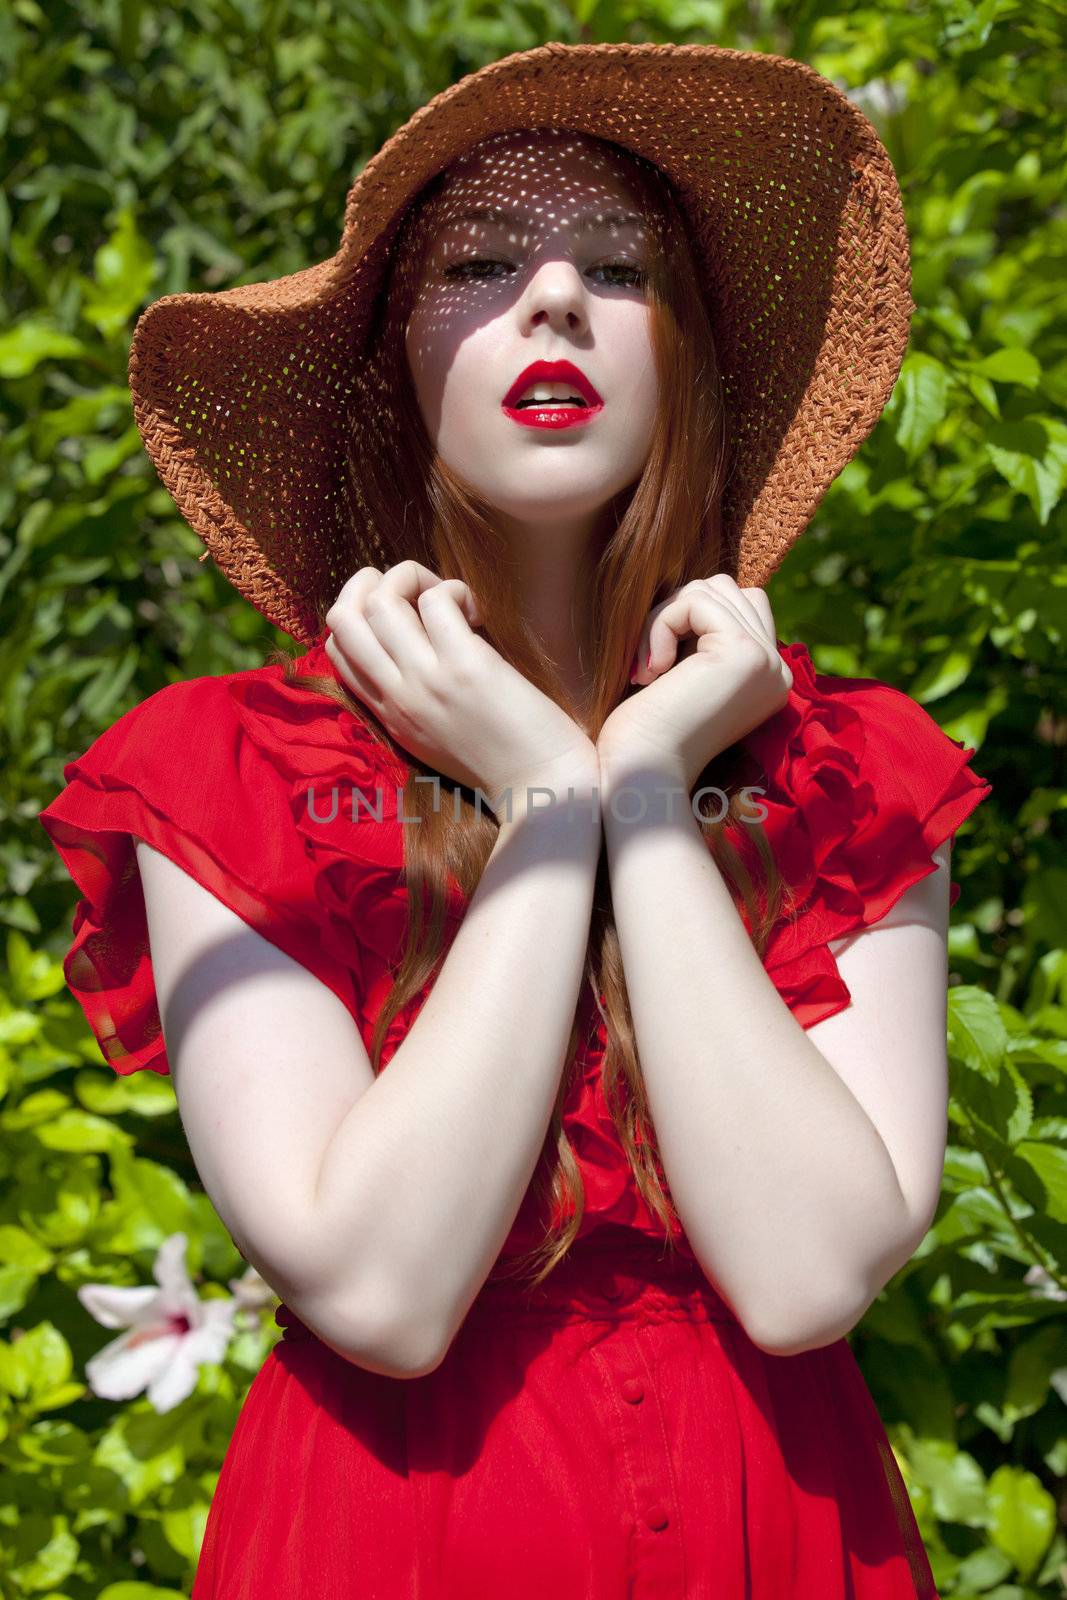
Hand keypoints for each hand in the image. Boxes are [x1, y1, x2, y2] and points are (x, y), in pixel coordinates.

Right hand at [324, 561, 597, 817]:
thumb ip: (415, 701)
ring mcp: (427, 681)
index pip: (337, 649)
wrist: (543, 792)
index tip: (405, 618)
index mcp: (388, 714)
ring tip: (452, 601)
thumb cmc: (503, 763)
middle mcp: (398, 696)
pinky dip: (454, 590)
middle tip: (416, 592)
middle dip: (370, 584)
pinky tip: (478, 613)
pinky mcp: (465, 667)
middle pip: (342, 619)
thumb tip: (418, 645)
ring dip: (413, 579)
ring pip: (380, 602)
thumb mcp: (436, 739)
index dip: (360, 615)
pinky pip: (436, 601)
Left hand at [597, 575, 793, 795]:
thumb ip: (703, 637)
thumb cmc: (646, 735)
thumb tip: (698, 589)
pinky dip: (661, 624)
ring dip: (665, 619)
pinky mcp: (744, 653)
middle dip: (677, 613)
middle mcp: (777, 670)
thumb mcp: (685, 674)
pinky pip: (695, 600)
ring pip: (711, 589)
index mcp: (766, 679)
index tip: (658, 669)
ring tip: (648, 670)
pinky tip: (651, 672)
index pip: (739, 606)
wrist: (643, 777)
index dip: (689, 619)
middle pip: (727, 590)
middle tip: (649, 666)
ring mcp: (767, 661)